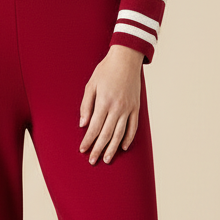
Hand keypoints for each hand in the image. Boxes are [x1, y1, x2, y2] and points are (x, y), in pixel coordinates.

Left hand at [78, 45, 142, 163]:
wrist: (126, 59)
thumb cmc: (105, 70)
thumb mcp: (90, 85)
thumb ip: (86, 105)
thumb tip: (83, 124)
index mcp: (103, 102)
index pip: (94, 127)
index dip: (88, 141)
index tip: (83, 150)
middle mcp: (117, 108)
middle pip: (106, 134)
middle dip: (98, 149)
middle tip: (93, 160)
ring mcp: (128, 108)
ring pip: (119, 134)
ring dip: (113, 148)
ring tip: (107, 159)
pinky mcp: (136, 107)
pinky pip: (133, 126)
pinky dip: (128, 138)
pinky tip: (123, 147)